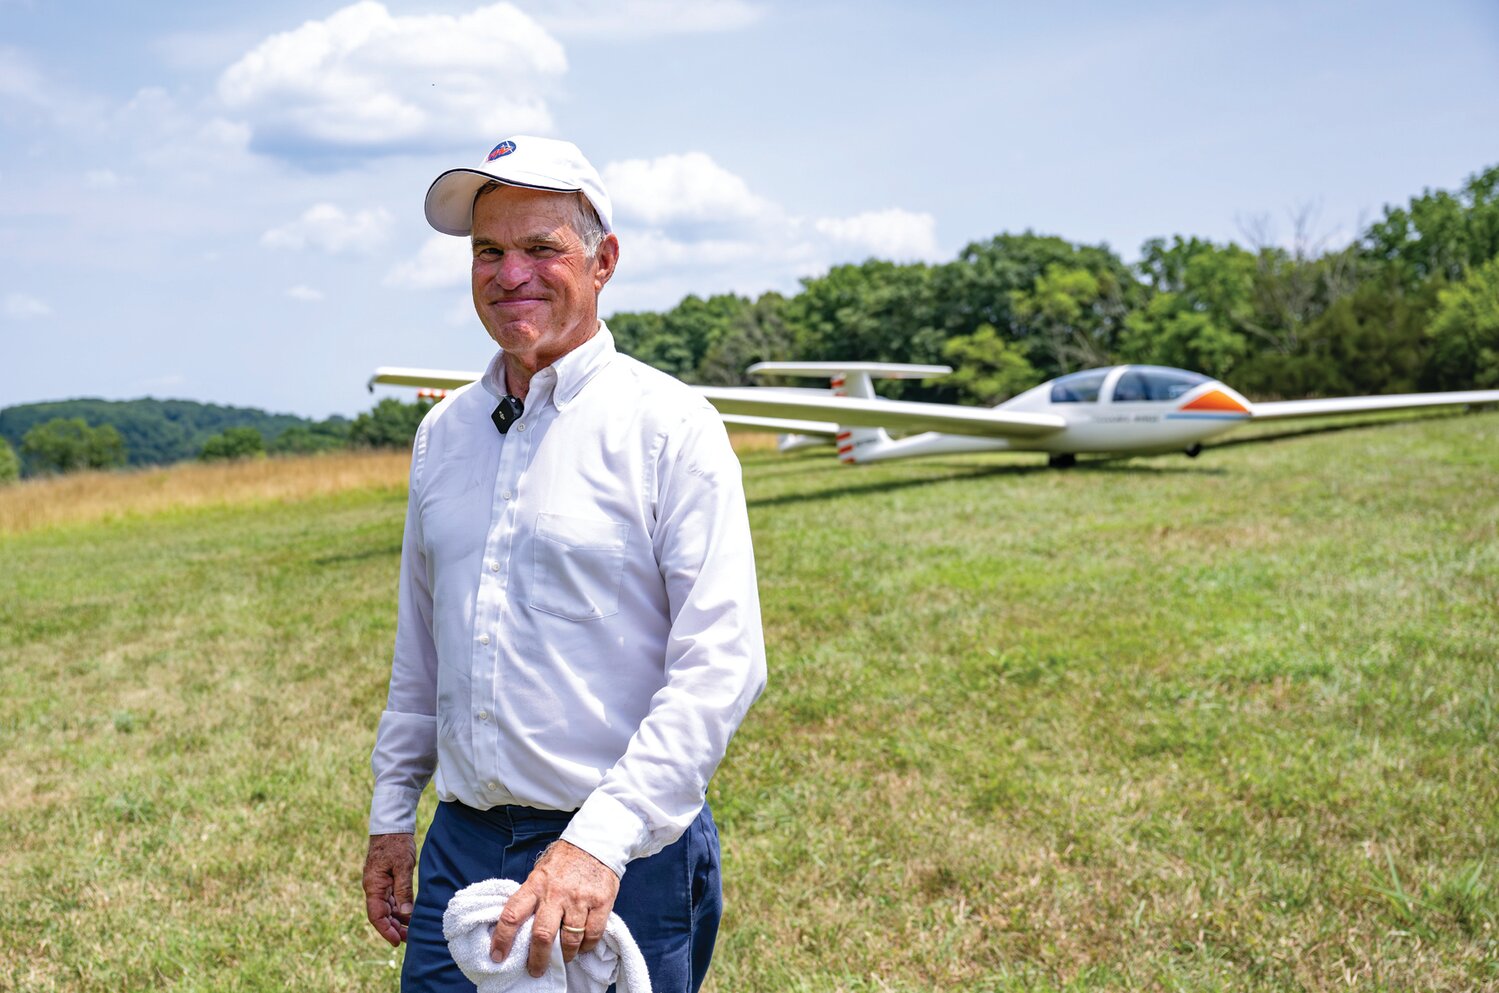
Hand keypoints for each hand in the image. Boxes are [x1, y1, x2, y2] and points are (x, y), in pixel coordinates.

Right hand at [363, 833, 415, 946]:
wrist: (392, 826)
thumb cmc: (396, 844)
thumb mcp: (403, 866)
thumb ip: (404, 889)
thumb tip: (406, 913)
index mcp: (373, 886)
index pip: (376, 915)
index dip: (386, 930)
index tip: (397, 941)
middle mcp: (374, 888)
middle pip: (382, 915)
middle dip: (394, 928)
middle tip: (409, 939)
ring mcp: (379, 884)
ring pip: (387, 908)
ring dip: (398, 920)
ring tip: (412, 931)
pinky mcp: (386, 880)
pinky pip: (391, 899)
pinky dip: (399, 909)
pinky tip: (410, 915)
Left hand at [491, 841, 619, 975]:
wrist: (597, 842)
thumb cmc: (564, 861)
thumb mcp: (541, 873)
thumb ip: (531, 896)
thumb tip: (516, 925)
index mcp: (536, 885)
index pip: (512, 914)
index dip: (502, 938)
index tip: (497, 956)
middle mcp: (556, 893)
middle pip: (542, 935)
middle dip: (537, 959)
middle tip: (535, 970)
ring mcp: (579, 898)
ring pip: (569, 939)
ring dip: (565, 955)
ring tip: (563, 957)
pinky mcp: (601, 902)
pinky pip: (592, 934)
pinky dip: (586, 946)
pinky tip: (582, 946)